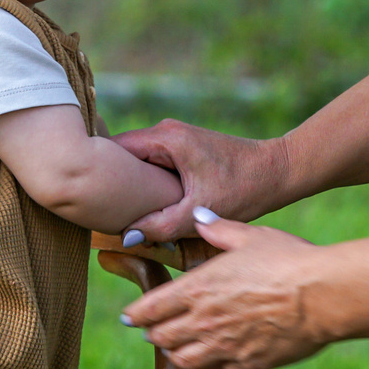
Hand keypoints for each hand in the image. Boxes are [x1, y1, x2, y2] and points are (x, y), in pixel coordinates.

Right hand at [111, 120, 292, 242]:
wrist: (278, 171)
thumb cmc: (245, 188)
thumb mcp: (199, 212)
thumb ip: (161, 225)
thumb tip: (126, 237)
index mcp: (166, 138)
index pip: (113, 149)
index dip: (98, 171)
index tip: (90, 199)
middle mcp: (165, 131)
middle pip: (120, 153)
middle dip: (111, 180)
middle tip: (101, 210)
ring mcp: (173, 137)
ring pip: (135, 159)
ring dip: (128, 183)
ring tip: (119, 210)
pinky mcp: (182, 147)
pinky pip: (150, 162)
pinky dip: (144, 181)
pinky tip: (144, 205)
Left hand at [121, 210, 330, 368]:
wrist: (323, 295)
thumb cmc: (288, 260)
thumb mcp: (250, 236)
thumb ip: (218, 229)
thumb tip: (199, 216)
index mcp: (198, 289)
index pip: (151, 308)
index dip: (136, 314)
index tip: (129, 317)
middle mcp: (204, 321)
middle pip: (162, 337)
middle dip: (153, 334)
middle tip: (151, 331)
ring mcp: (225, 346)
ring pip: (183, 360)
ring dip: (174, 354)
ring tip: (174, 350)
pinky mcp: (248, 364)